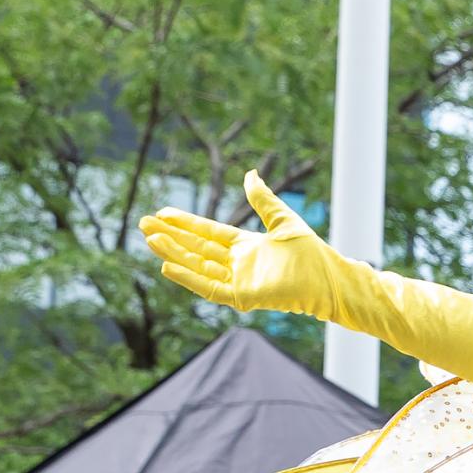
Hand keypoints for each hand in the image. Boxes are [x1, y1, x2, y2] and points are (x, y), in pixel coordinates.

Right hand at [138, 171, 374, 320]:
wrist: (329, 277)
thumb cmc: (312, 252)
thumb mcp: (283, 219)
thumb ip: (263, 200)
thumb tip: (250, 175)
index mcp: (246, 247)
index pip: (207, 234)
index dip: (184, 224)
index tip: (161, 213)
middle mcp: (238, 265)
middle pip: (196, 249)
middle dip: (170, 237)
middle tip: (143, 224)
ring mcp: (238, 282)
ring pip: (197, 267)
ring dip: (174, 254)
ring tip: (150, 239)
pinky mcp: (242, 297)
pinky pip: (208, 288)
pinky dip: (188, 277)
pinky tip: (167, 265)